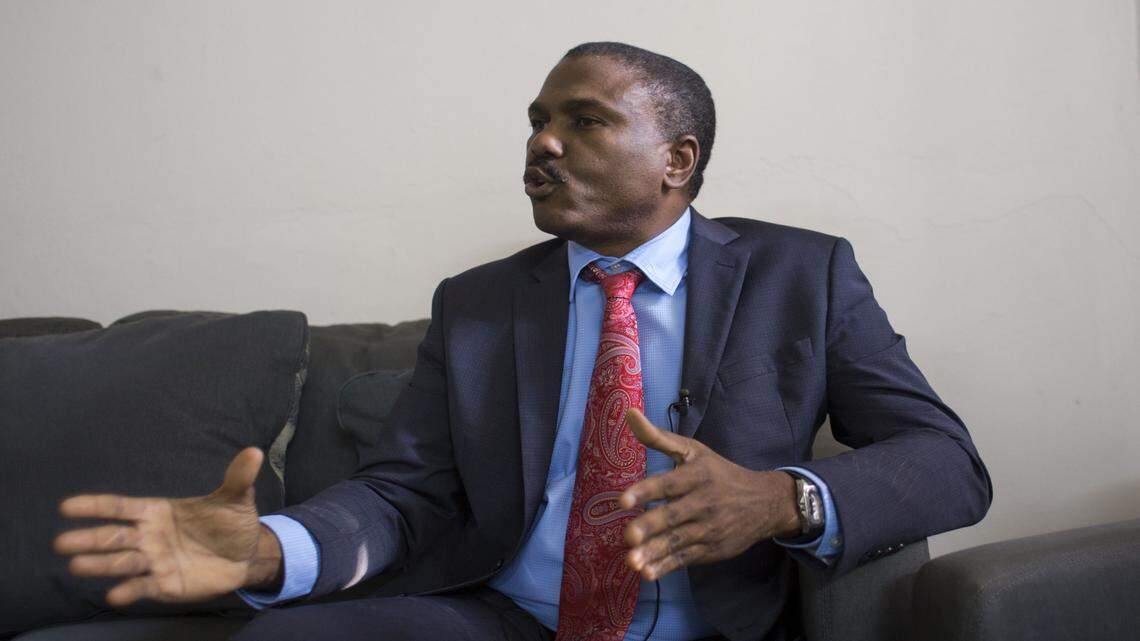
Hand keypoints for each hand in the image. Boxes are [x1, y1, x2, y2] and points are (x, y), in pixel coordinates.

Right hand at [53, 447, 281, 606]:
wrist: (246, 554)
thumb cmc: (231, 522)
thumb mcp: (236, 499)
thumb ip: (237, 477)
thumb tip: (254, 452)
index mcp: (156, 512)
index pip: (120, 507)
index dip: (94, 506)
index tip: (66, 507)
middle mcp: (148, 537)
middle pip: (113, 537)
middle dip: (88, 539)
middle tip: (62, 543)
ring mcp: (154, 561)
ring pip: (121, 563)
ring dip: (99, 565)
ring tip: (77, 565)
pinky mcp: (164, 585)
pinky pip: (143, 587)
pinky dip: (129, 591)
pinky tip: (115, 596)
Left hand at [619, 409, 800, 580]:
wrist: (765, 503)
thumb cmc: (720, 473)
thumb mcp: (694, 451)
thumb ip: (658, 437)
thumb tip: (629, 413)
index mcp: (697, 475)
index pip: (669, 484)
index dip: (646, 491)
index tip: (623, 501)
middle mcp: (704, 502)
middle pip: (673, 516)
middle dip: (650, 526)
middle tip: (628, 535)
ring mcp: (709, 528)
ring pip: (678, 541)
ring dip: (654, 552)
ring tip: (632, 561)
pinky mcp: (712, 549)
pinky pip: (686, 558)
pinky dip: (667, 566)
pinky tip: (648, 573)